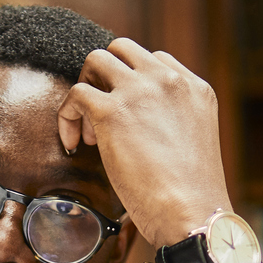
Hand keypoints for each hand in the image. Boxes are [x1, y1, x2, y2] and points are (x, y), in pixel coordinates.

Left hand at [56, 38, 233, 249]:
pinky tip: (73, 145)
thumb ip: (171, 122)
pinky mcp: (112, 111)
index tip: (128, 119)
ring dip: (86, 89)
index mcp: (195, 88)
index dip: (133, 86)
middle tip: (100, 118)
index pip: (155, 62)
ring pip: (95, 60)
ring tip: (90, 131)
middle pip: (122, 50)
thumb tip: (139, 130)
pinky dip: (66, 116)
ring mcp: (140, 91)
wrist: (191, 212)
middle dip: (105, 78)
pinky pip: (76, 94)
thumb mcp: (193, 143)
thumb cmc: (191, 196)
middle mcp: (168, 81)